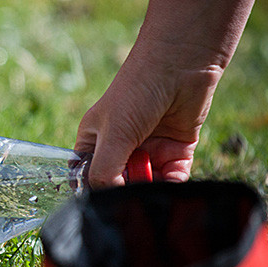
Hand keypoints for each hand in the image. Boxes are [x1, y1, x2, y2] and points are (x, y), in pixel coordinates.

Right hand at [74, 36, 223, 187]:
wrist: (180, 65)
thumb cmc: (137, 92)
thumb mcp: (115, 134)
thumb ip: (105, 170)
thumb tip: (107, 200)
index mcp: (94, 139)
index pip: (87, 174)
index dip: (93, 189)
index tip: (102, 201)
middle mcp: (120, 145)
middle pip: (119, 182)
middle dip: (126, 190)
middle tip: (133, 191)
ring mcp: (148, 147)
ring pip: (147, 182)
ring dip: (151, 188)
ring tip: (154, 186)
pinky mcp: (175, 148)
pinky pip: (172, 176)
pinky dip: (172, 182)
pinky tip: (172, 178)